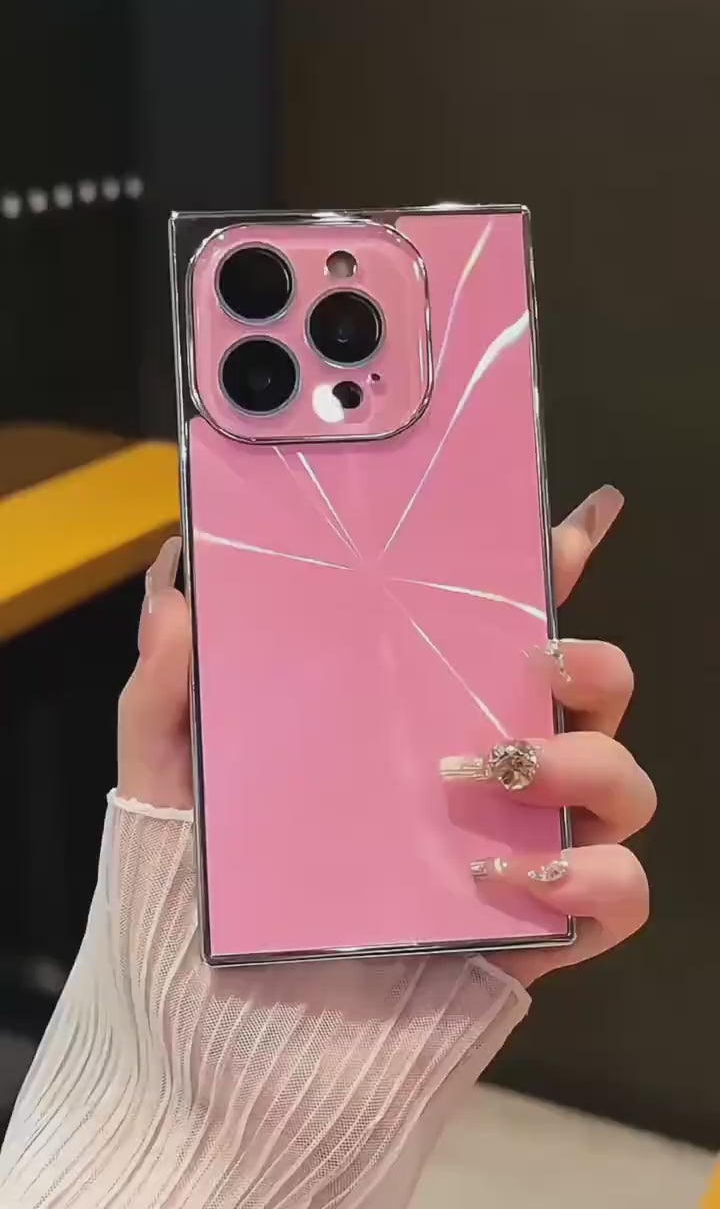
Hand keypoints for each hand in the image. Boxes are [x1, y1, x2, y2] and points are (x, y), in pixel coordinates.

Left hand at [120, 483, 653, 991]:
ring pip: (624, 779)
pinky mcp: (535, 938)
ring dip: (580, 758)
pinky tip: (505, 873)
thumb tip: (173, 585)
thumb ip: (165, 689)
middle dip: (590, 656)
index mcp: (409, 719)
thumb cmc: (195, 910)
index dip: (548, 563)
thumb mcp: (170, 786)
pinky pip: (623, 893)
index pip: (494, 627)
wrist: (217, 1062)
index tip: (578, 515)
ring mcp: (515, 852)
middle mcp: (479, 774)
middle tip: (535, 656)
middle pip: (588, 689)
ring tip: (484, 772)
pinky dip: (591, 874)